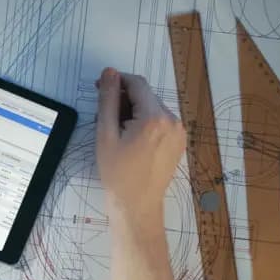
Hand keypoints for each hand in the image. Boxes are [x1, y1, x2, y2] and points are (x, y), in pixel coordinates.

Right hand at [95, 68, 185, 225]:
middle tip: (104, 113)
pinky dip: (145, 122)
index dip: (117, 81)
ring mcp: (179, 131)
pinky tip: (131, 138)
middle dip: (124, 98)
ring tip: (117, 131)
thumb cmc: (118, 174)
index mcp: (154, 117)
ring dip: (134, 110)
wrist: (137, 205)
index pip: (137, 84)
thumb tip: (109, 73)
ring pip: (152, 108)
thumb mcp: (106, 134)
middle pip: (145, 96)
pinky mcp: (179, 141)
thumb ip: (108, 100)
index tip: (101, 87)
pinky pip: (160, 121)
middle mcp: (173, 120)